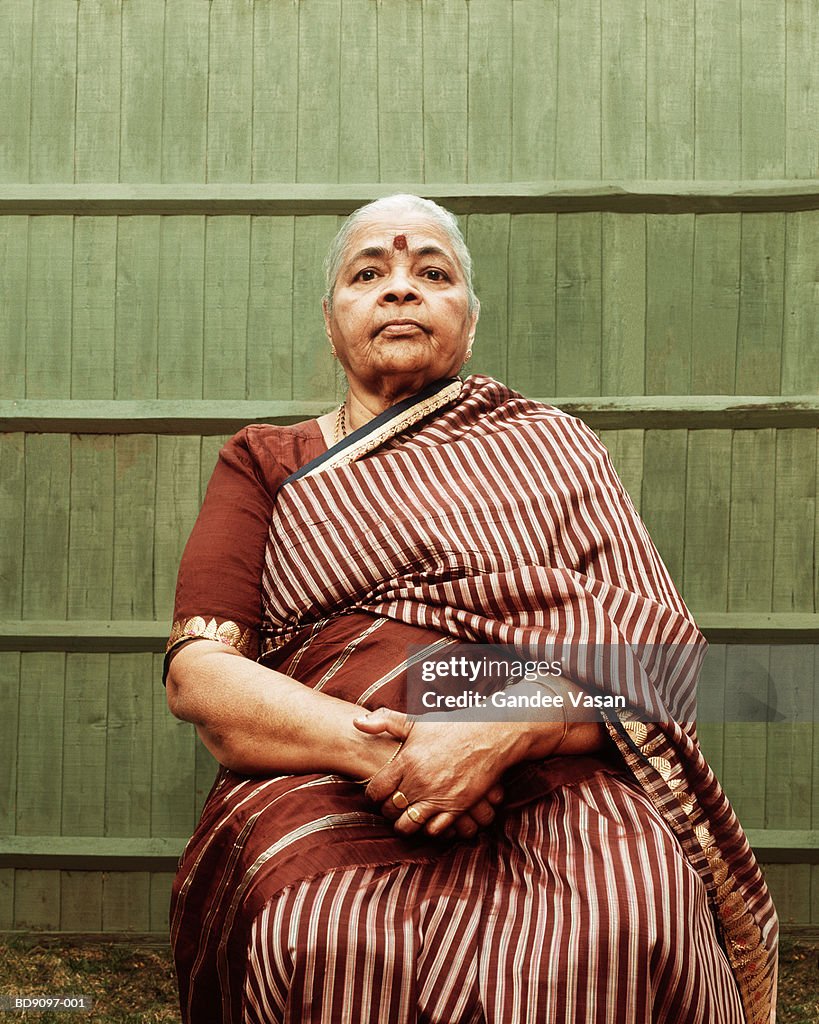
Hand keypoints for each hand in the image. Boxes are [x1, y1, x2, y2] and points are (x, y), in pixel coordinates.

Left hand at [354, 707, 528, 837]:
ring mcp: (438, 797)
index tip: (379, 793)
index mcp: (407, 760)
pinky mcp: (456, 807)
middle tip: (392, 805)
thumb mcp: (416, 721)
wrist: (490, 734)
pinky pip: (434, 831)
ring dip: (405, 824)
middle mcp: (419, 781)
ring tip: (408, 816)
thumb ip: (384, 721)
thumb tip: (356, 722)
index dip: (373, 795)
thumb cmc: (452, 726)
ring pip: (408, 826)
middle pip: (389, 810)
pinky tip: (429, 818)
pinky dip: (428, 829)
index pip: (375, 790)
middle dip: (387, 811)